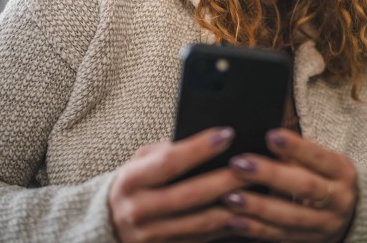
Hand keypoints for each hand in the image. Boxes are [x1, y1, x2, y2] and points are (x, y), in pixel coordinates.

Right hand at [108, 127, 245, 241]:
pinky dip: (227, 224)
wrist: (109, 223)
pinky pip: (203, 238)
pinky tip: (246, 211)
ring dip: (234, 206)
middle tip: (252, 165)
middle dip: (226, 179)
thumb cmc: (135, 182)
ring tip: (257, 188)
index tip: (227, 133)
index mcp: (131, 180)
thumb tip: (208, 141)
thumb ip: (167, 150)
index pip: (169, 161)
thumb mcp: (141, 161)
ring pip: (202, 222)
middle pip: (191, 195)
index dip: (200, 147)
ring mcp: (151, 236)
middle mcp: (138, 210)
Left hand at [222, 129, 358, 241]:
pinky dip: (256, 229)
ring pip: (290, 217)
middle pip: (305, 188)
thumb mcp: (324, 161)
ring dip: (258, 207)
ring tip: (231, 196)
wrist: (349, 215)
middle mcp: (339, 200)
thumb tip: (268, 138)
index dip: (296, 148)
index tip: (270, 136)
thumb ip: (299, 153)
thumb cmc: (326, 176)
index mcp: (343, 172)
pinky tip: (234, 220)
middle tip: (239, 164)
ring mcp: (325, 225)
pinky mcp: (309, 241)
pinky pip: (280, 236)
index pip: (319, 158)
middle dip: (270, 176)